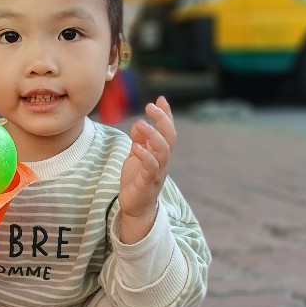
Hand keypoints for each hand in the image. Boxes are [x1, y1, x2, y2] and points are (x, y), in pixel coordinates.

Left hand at [117, 96, 174, 242]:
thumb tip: (140, 122)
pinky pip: (150, 168)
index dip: (166, 115)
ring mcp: (157, 172)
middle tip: (151, 106)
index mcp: (160, 153)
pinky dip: (144, 156)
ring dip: (154, 136)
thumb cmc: (136, 181)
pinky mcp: (148, 183)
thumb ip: (139, 140)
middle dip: (163, 120)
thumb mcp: (136, 156)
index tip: (161, 99)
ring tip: (142, 123)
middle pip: (170, 137)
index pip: (167, 130)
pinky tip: (136, 147)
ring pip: (163, 151)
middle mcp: (162, 161)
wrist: (135, 207)